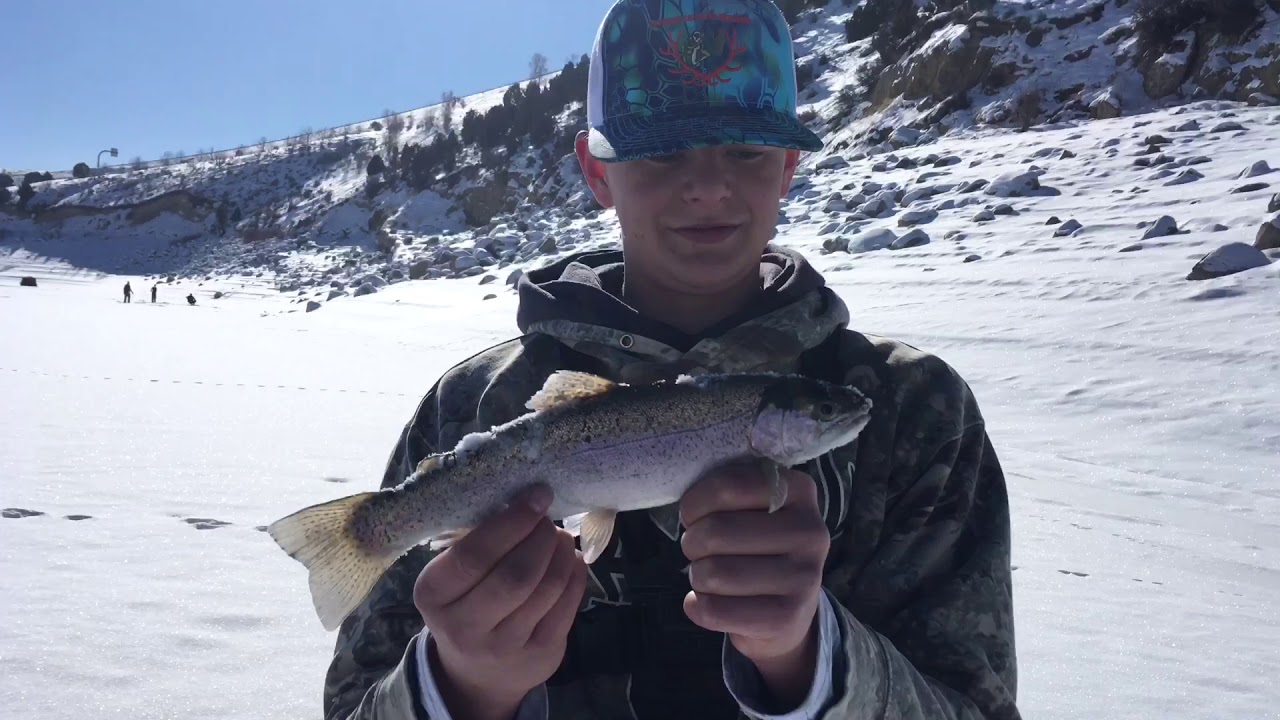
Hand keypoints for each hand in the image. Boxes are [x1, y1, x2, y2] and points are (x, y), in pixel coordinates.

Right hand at [413, 484, 586, 719]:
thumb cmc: (464, 607)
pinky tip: (570, 560)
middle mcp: (464, 627)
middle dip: (540, 538)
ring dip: (561, 553)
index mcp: (433, 596)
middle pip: (516, 574)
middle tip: (547, 521)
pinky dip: (575, 573)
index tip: (536, 496)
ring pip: (547, 589)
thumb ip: (477, 544)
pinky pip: (568, 605)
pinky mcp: (541, 655)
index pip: (474, 556)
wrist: (477, 675)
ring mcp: (505, 646)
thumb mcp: (451, 579)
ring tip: (559, 538)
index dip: (512, 522)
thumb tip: (526, 501)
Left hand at [679, 463, 830, 706]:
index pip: (727, 487)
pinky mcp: (787, 618)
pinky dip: (697, 605)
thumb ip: (727, 494)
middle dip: (692, 543)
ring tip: (708, 575)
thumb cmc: (759, 545)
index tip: (693, 516)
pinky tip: (706, 600)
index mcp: (798, 490)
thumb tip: (689, 511)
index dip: (695, 503)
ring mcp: (804, 576)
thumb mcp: (753, 507)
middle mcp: (810, 531)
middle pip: (716, 532)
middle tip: (699, 550)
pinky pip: (715, 610)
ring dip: (697, 575)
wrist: (788, 609)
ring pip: (713, 573)